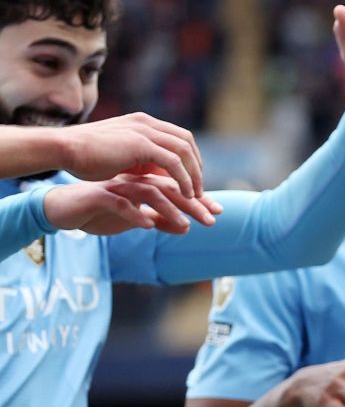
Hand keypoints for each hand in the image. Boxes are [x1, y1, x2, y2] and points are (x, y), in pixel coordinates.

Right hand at [42, 171, 222, 236]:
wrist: (63, 206)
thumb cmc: (101, 210)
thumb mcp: (136, 217)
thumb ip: (160, 220)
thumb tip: (186, 227)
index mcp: (142, 180)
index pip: (177, 185)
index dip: (198, 198)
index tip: (219, 212)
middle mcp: (133, 179)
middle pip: (170, 186)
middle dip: (194, 203)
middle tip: (212, 220)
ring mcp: (117, 186)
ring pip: (149, 192)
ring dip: (170, 210)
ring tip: (186, 226)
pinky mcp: (99, 195)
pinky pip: (120, 203)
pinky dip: (135, 214)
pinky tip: (147, 227)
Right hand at [49, 114, 205, 195]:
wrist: (63, 148)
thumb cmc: (86, 156)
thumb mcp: (121, 155)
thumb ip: (141, 158)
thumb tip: (157, 169)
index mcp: (142, 123)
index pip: (178, 136)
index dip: (190, 157)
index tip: (193, 178)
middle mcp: (146, 123)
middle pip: (186, 141)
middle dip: (197, 165)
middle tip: (199, 188)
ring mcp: (143, 132)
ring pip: (183, 152)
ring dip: (194, 175)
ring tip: (196, 196)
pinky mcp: (139, 145)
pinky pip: (172, 163)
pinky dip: (183, 179)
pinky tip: (185, 195)